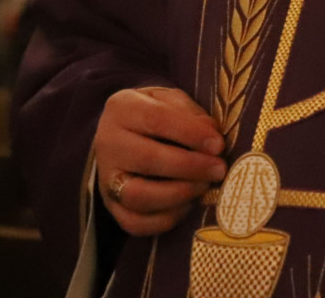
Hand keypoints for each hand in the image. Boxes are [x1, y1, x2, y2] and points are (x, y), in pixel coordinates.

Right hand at [92, 86, 227, 235]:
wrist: (125, 135)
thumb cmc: (156, 114)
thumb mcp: (170, 100)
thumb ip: (191, 113)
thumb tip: (211, 134)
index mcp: (122, 108)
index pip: (155, 119)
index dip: (190, 133)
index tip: (218, 145)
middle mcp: (107, 143)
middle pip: (147, 160)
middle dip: (190, 167)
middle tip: (218, 169)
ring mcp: (106, 179)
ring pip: (138, 196)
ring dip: (178, 194)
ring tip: (204, 186)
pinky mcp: (112, 207)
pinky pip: (135, 223)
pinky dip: (166, 219)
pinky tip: (188, 205)